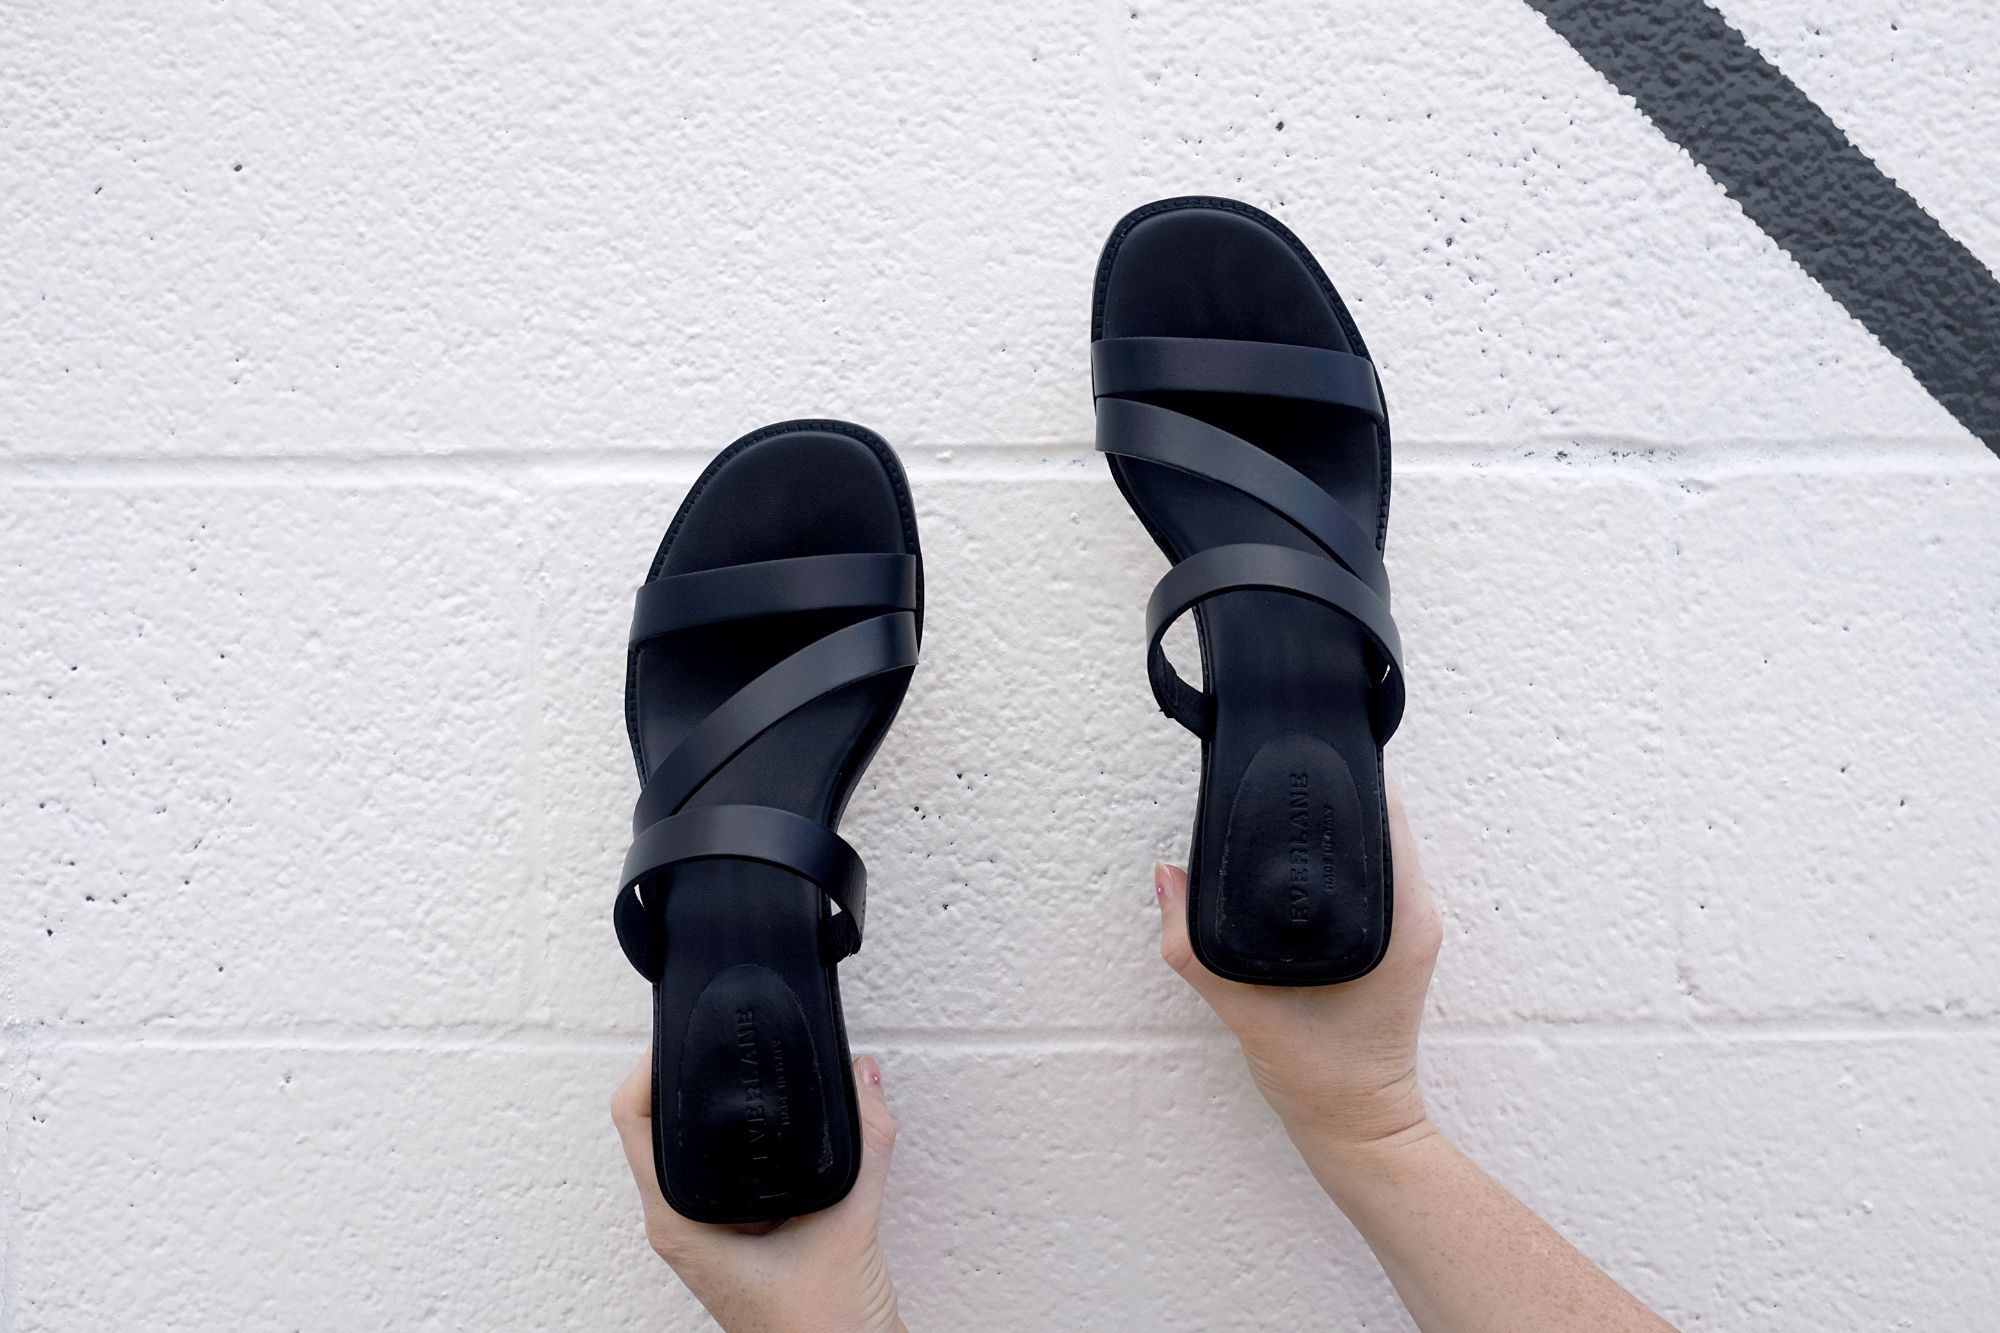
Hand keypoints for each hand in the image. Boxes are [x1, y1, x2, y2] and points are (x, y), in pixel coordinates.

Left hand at [611, 1051, 906, 1332]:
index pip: (635, 1123)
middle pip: (655, 1125)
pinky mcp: (739, 1231)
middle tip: (715, 1033)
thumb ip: (866, 1145)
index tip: (680, 1033)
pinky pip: (724, 1165)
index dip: (648, 1067)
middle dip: (681, 1074)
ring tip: (738, 1060)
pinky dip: (740, 1132)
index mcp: (680, 1222)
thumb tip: (865, 1077)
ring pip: (689, 1145)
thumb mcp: (847, 1223)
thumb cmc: (823, 1328)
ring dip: (708, 1103)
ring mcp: (709, 1228)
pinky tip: (773, 1115)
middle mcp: (683, 1223)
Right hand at [1155, 787, 1441, 1158]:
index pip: (1384, 815)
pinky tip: (1286, 856)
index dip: (1340, 780)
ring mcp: (1406, 926)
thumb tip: (1167, 876)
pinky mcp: (1388, 940)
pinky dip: (1328, 858)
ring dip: (1328, 826)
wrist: (1354, 1129)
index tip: (1294, 761)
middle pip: (1376, 821)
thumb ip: (1193, 944)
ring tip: (1273, 808)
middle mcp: (1414, 913)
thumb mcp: (1243, 1006)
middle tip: (1272, 775)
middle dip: (1327, 794)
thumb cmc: (1320, 1076)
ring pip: (1368, 847)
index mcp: (1400, 919)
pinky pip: (1362, 877)